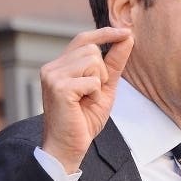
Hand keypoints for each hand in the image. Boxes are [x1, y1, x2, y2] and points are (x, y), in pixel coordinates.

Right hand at [39, 26, 133, 172]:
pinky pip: (92, 81)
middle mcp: (52, 67)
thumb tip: (127, 37)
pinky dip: (95, 94)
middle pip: (91, 50)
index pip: (83, 39)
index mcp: (60, 66)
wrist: (68, 147)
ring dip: (98, 84)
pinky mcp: (59, 87)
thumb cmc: (83, 120)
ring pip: (92, 62)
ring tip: (86, 100)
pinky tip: (83, 106)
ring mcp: (52, 76)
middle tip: (92, 94)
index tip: (126, 32)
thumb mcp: (104, 88)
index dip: (105, 33)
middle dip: (102, 72)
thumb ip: (113, 63)